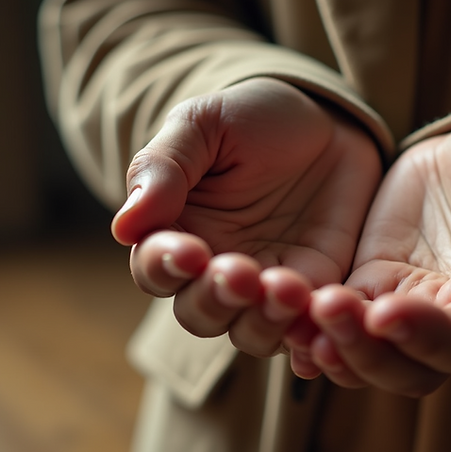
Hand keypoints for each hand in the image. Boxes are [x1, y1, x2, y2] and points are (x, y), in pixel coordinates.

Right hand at [113, 78, 381, 357]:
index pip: (155, 269)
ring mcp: (266, 288)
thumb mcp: (204, 124)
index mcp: (175, 234)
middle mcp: (213, 274)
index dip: (167, 266)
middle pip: (199, 314)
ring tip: (287, 288)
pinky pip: (308, 328)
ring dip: (264, 319)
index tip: (189, 251)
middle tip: (241, 273)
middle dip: (217, 299)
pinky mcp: (316, 292)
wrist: (326, 122)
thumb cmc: (251, 119)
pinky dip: (311, 329)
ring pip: (251, 332)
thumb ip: (164, 167)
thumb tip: (124, 226)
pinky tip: (324, 308)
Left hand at [294, 114, 450, 395]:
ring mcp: (405, 309)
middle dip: (366, 351)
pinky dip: (307, 327)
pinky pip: (334, 323)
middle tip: (328, 309)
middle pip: (409, 370)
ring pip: (365, 356)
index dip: (426, 336)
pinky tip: (277, 307)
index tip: (386, 309)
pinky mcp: (367, 286)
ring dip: (330, 345)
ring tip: (294, 310)